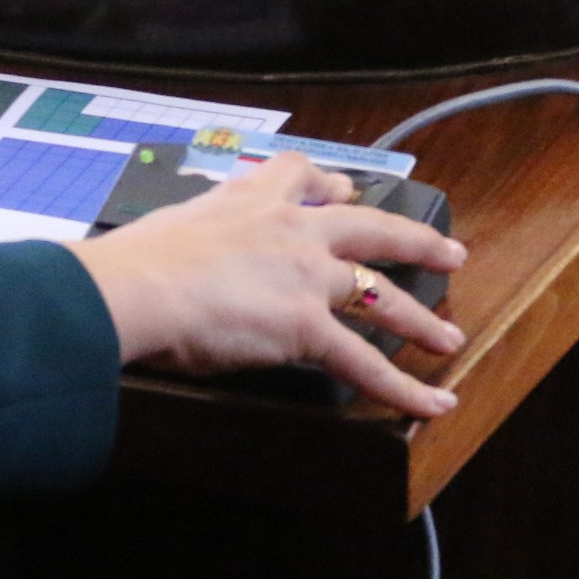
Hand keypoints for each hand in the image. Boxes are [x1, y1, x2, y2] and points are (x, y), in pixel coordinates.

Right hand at [63, 152, 468, 417]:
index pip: (300, 175)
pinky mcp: (306, 325)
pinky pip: (365, 363)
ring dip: (421, 320)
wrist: (132, 287)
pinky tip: (431, 402)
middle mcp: (290, 230)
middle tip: (448, 253)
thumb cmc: (131, 266)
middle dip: (414, 241)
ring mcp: (306, 276)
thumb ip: (191, 239)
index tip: (345, 191)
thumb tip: (174, 258)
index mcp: (250, 201)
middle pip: (370, 228)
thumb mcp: (166, 230)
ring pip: (381, 297)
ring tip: (448, 337)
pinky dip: (403, 387)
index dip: (330, 184)